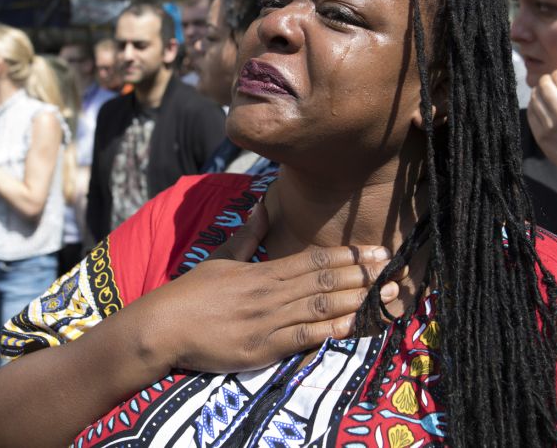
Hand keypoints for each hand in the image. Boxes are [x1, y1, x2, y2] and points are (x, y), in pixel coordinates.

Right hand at [135, 202, 399, 373]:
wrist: (162, 326)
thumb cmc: (191, 294)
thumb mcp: (221, 257)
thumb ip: (249, 236)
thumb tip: (264, 207)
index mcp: (264, 270)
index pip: (315, 259)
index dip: (349, 256)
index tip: (376, 251)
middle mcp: (271, 292)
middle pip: (325, 281)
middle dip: (363, 274)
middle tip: (394, 268)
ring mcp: (267, 320)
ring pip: (321, 307)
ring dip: (357, 300)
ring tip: (386, 294)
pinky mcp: (261, 348)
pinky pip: (302, 338)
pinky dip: (329, 331)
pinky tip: (354, 325)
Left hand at [526, 69, 556, 175]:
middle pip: (544, 85)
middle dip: (545, 81)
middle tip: (547, 84)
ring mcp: (550, 126)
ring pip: (534, 97)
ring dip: (537, 92)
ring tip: (543, 95)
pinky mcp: (540, 135)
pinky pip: (530, 112)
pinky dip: (533, 106)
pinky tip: (539, 107)